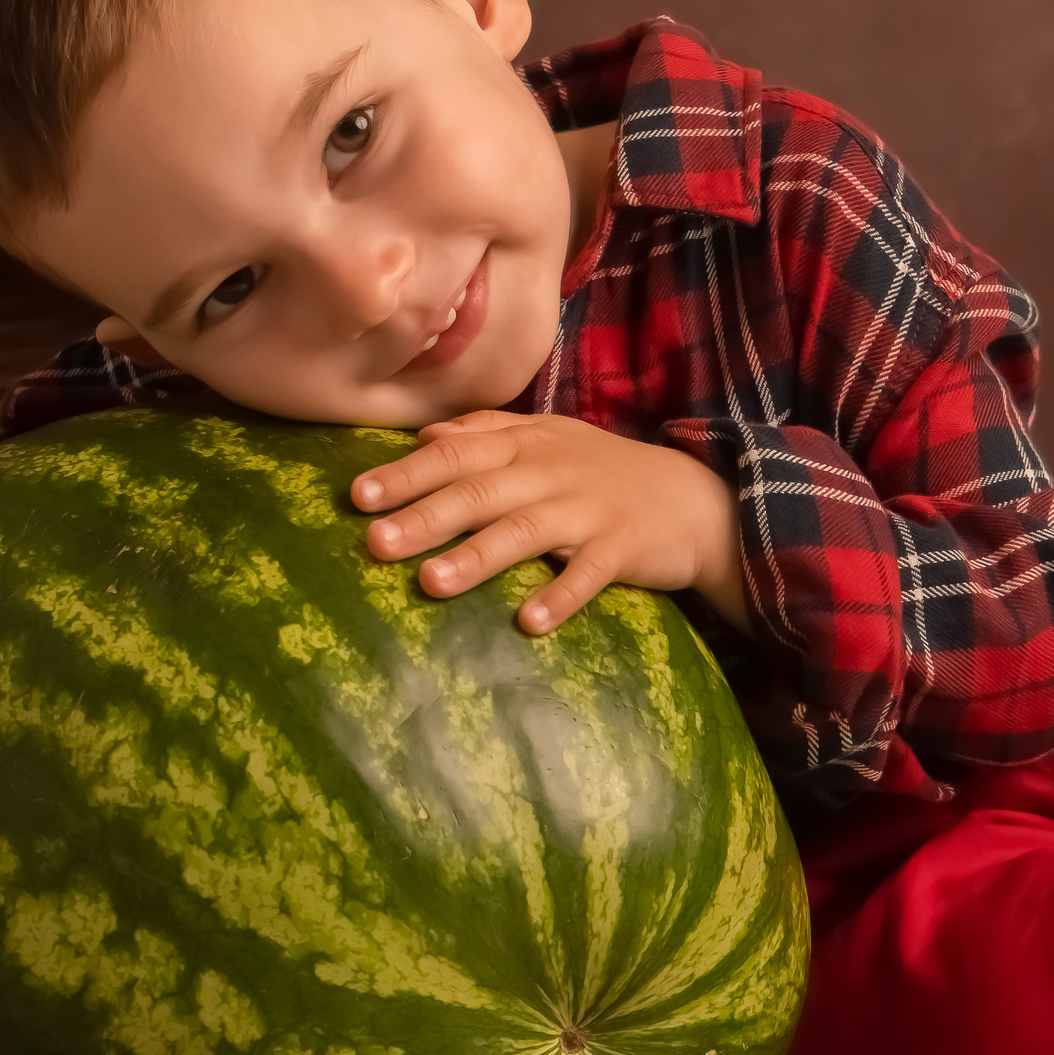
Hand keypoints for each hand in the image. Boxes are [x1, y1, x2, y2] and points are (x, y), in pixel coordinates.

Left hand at [351, 412, 749, 634]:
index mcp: (526, 444)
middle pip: (481, 492)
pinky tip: (528, 623)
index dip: (407, 474)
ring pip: (525, 531)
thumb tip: (424, 436)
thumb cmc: (605, 470)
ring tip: (429, 584)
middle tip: (375, 543)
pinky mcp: (624, 546)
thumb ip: (488, 431)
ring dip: (477, 557)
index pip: (457, 454)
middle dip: (426, 516)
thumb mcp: (549, 437)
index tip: (358, 496)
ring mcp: (589, 509)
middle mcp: (551, 471)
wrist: (695, 497)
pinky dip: (560, 596)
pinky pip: (589, 573)